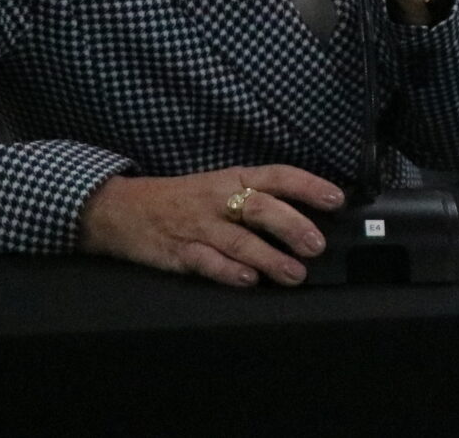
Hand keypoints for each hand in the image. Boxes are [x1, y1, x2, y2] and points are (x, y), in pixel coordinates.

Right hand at [78, 165, 343, 287]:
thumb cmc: (183, 198)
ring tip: (295, 274)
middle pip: (262, 208)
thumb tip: (308, 214)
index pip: (278, 176)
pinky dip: (229, 272)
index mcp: (235, 178)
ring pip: (240, 241)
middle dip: (293, 226)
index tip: (337, 199)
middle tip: (317, 245)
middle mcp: (220, 199)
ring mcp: (199, 226)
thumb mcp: (221, 185)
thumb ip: (257, 197)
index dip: (309, 186)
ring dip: (270, 258)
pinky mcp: (179, 252)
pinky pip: (207, 262)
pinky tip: (250, 281)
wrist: (122, 209)